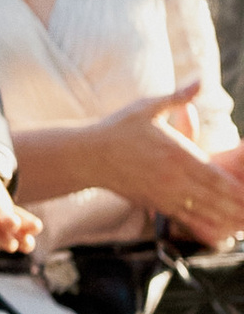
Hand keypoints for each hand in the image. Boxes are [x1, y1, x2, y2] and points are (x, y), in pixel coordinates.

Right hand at [88, 87, 243, 248]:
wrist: (86, 156)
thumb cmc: (117, 128)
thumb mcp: (148, 107)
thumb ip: (178, 96)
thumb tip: (201, 78)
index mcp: (175, 153)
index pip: (213, 174)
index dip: (235, 187)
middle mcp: (171, 178)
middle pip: (213, 196)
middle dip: (237, 206)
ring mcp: (163, 194)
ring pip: (202, 211)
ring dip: (226, 219)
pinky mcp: (154, 204)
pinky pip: (184, 218)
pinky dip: (204, 227)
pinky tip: (219, 235)